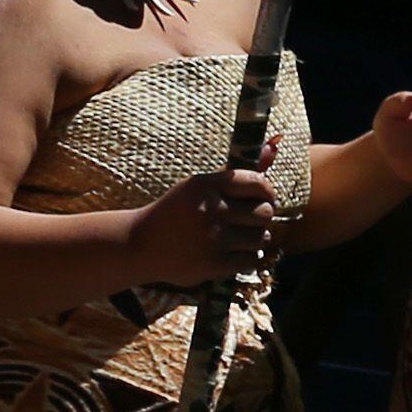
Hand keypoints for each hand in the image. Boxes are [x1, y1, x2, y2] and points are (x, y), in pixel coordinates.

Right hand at [127, 155, 280, 284]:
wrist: (138, 245)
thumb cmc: (173, 213)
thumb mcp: (196, 189)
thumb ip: (234, 175)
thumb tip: (274, 148)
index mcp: (204, 185)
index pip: (258, 183)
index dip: (266, 192)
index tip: (261, 199)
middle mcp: (210, 209)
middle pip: (265, 212)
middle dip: (259, 217)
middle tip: (245, 222)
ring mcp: (213, 238)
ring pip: (261, 237)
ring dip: (253, 239)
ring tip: (235, 239)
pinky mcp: (214, 264)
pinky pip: (251, 260)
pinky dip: (245, 258)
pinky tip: (229, 254)